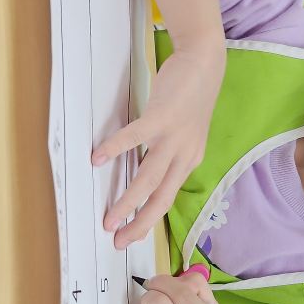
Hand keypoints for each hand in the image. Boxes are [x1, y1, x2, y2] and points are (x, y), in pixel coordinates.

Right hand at [94, 44, 224, 249]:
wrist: (205, 63)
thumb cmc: (190, 97)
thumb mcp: (187, 133)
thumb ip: (169, 153)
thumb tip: (144, 171)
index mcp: (189, 160)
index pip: (168, 198)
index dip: (149, 219)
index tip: (132, 236)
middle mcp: (184, 154)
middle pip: (161, 197)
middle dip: (138, 223)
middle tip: (118, 241)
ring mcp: (174, 137)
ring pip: (149, 178)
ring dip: (127, 201)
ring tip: (109, 218)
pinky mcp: (162, 117)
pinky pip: (135, 138)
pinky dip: (115, 149)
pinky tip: (98, 159)